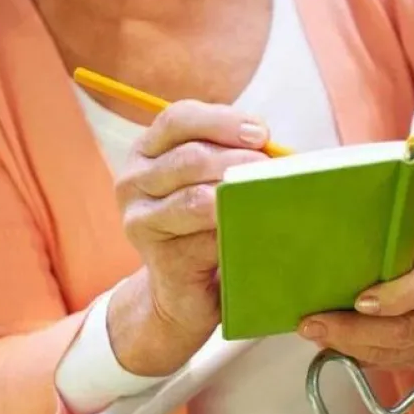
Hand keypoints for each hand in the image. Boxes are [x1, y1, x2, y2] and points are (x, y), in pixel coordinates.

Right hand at [112, 100, 269, 373]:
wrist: (183, 293)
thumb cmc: (205, 228)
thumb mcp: (209, 181)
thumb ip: (229, 157)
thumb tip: (280, 151)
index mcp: (146, 152)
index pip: (178, 120)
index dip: (222, 120)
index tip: (262, 134)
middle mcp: (132, 182)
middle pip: (189, 157)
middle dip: (238, 160)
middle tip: (273, 171)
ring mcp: (141, 222)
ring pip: (195, 199)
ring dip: (239, 195)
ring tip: (270, 196)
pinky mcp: (160, 258)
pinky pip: (205, 239)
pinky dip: (237, 231)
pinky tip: (259, 229)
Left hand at [298, 212, 413, 369]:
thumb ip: (389, 243)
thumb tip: (335, 245)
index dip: (393, 298)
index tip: (357, 301)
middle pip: (404, 330)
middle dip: (354, 331)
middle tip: (315, 324)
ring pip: (393, 352)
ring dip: (349, 346)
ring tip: (316, 333)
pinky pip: (388, 363)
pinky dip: (356, 355)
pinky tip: (332, 343)